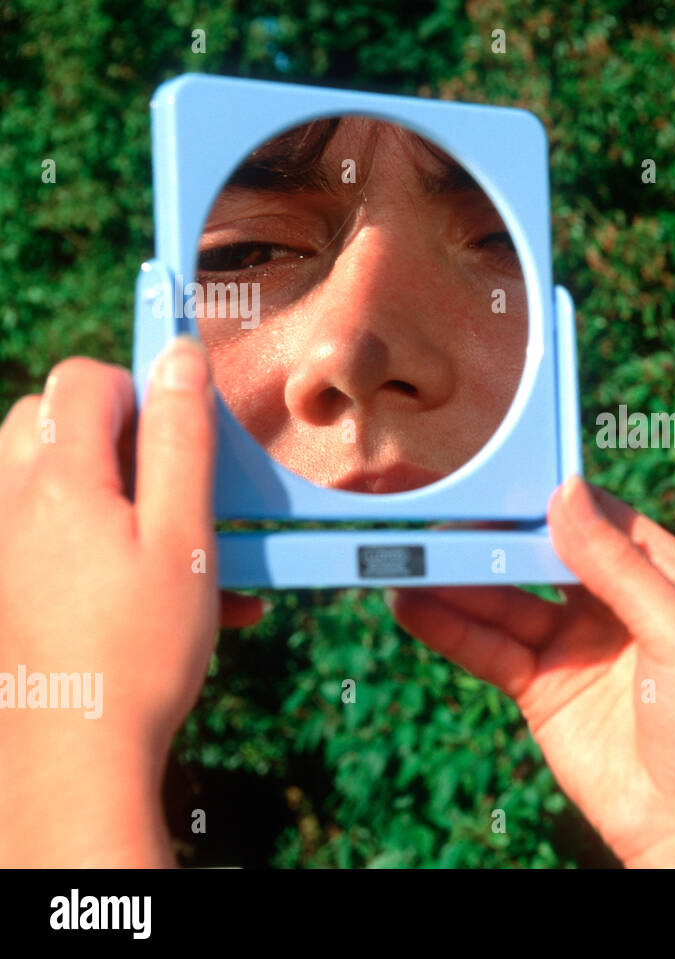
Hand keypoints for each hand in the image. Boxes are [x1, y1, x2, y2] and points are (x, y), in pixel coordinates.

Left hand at [0, 340, 261, 865]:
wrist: (75, 752)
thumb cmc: (139, 648)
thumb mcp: (184, 537)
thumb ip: (182, 440)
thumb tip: (179, 358)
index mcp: (59, 481)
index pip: (83, 381)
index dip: (139, 385)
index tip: (188, 418)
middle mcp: (13, 504)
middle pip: (53, 421)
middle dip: (122, 436)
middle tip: (179, 483)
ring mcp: (4, 547)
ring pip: (51, 479)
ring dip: (116, 491)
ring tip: (177, 545)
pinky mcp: (8, 586)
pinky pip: (48, 535)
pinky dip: (100, 543)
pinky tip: (158, 595)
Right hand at [389, 476, 674, 866]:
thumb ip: (619, 566)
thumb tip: (566, 494)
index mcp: (662, 575)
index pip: (598, 516)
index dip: (551, 493)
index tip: (498, 467)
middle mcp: (614, 602)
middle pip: (542, 553)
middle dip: (491, 531)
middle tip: (434, 503)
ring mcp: (573, 644)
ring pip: (506, 598)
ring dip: (457, 577)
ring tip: (404, 552)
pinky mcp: (540, 688)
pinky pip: (489, 647)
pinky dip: (449, 627)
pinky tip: (410, 604)